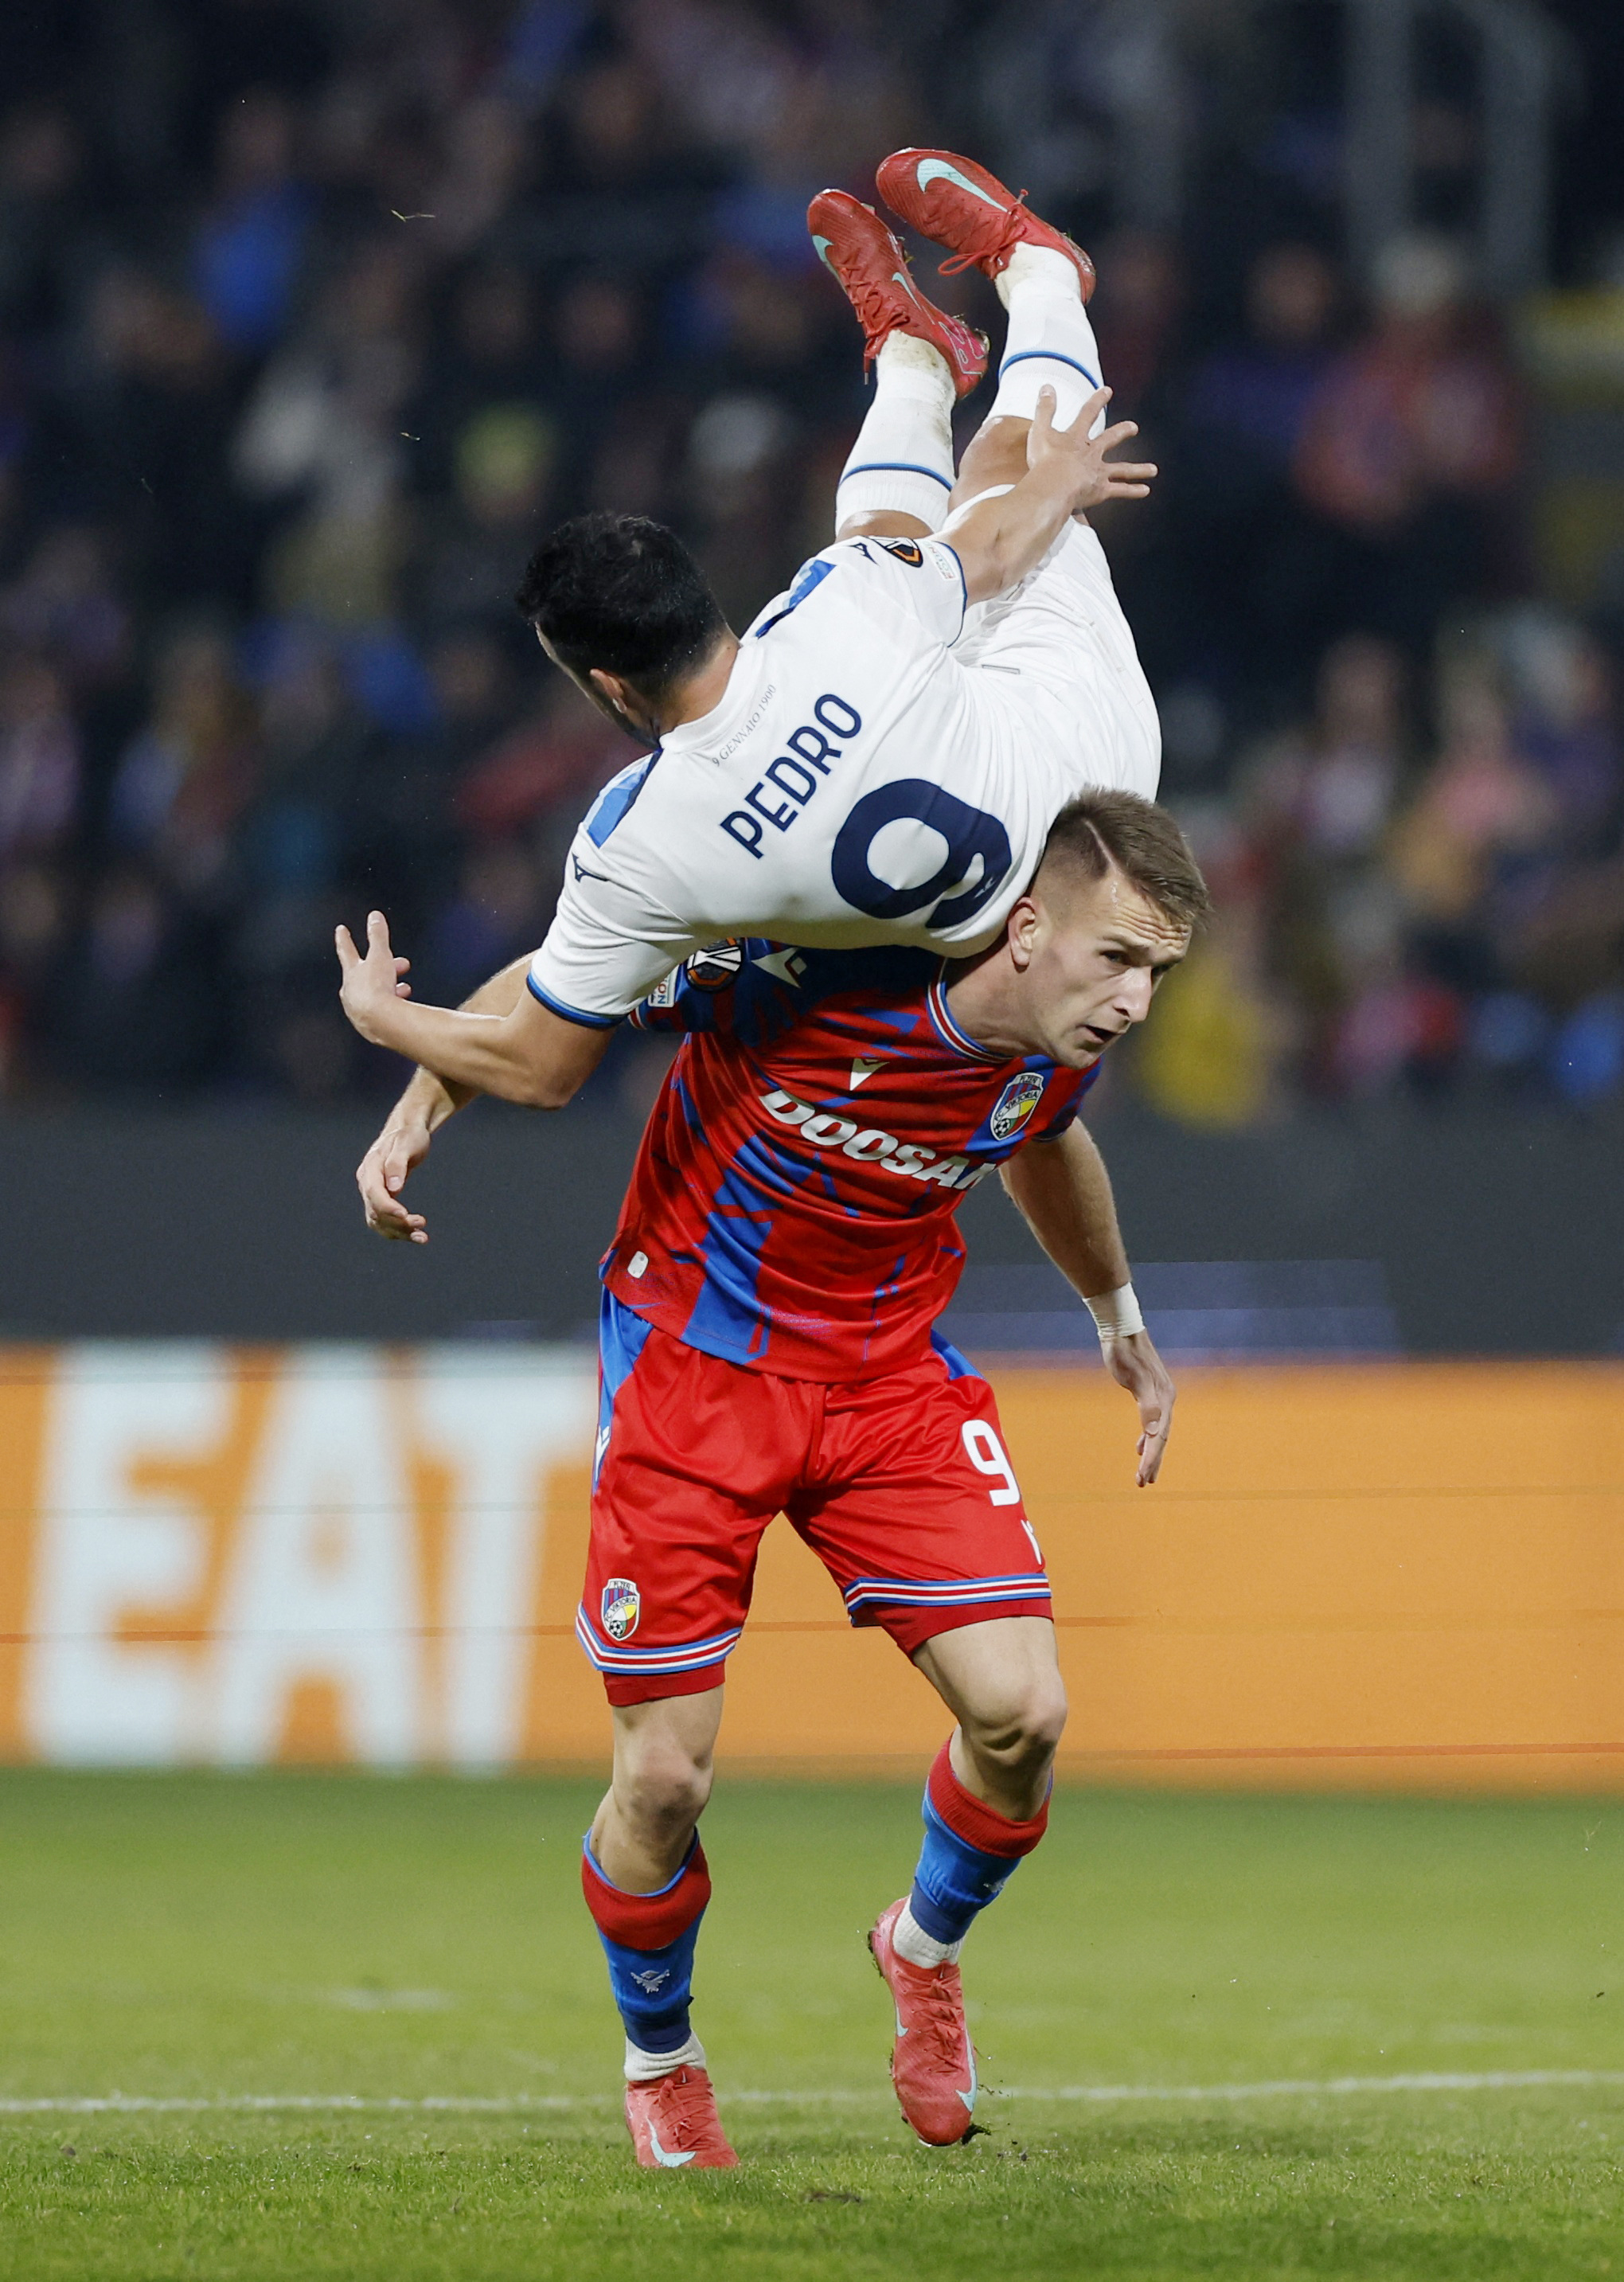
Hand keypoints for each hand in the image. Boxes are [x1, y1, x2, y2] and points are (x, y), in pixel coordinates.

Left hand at [335, 909, 411, 1043]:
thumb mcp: (380, 956)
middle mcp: (351, 992)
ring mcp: (358, 1009)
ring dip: (389, 988)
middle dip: (382, 967)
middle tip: (398, 965)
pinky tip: (402, 1006)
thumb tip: (374, 917)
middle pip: (365, 974)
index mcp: (351, 973)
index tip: (341, 929)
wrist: (380, 1022)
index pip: (346, 951)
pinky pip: (380, 1011)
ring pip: (373, 994)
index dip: (345, 938)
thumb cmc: (376, 990)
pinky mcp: (369, 1025)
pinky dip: (391, 1005)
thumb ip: (377, 935)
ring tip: (403, 988)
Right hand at [356, 1117, 432, 1242]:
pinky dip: (400, 1231)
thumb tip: (394, 1188)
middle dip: (397, 1222)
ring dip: (399, 1232)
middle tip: (422, 1224)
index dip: (388, 1207)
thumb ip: (397, 1164)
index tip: (405, 1215)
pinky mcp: (382, 1201)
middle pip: (376, 1211)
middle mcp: (367, 1184)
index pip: (374, 1193)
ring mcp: (373, 1194)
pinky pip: (386, 1222)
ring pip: (380, 1222)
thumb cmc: (408, 1135)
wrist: (407, 1132)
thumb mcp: (406, 1144)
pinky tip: (418, 1236)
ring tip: (422, 1237)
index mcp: (370, 1168)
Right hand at [1027, 384, 1155, 513]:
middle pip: (1110, 439)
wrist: (1054, 487)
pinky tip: (1145, 490)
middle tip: (1133, 428)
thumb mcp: (1040, 431)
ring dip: (1138, 469)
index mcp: (1076, 438)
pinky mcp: (1101, 490)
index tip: (1107, 391)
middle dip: (1122, 432)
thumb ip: (1044, 410)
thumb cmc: (1045, 462)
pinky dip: (1133, 491)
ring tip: (1152, 469)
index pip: (1088, 413)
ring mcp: (1098, 472)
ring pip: (1122, 469)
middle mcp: (1092, 453)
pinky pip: (1120, 490)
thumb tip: (1047, 388)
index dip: (1097, 401)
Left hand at [1103, 1330, 1175, 1486]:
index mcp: (1164, 1399)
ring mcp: (1158, 1396)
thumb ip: (1146, 1406)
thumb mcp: (1133, 1379)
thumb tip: (1155, 1433)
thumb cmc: (1125, 1353)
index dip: (1152, 1460)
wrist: (1121, 1329)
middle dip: (1153, 1462)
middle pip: (1161, 1438)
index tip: (1142, 1479)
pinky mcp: (1148, 1392)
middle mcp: (1165, 1400)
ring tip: (1144, 1474)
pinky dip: (1146, 1437)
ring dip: (1151, 1453)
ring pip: (1157, 1432)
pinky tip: (1140, 1446)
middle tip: (1143, 1484)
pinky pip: (1151, 1422)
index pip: (1159, 1437)